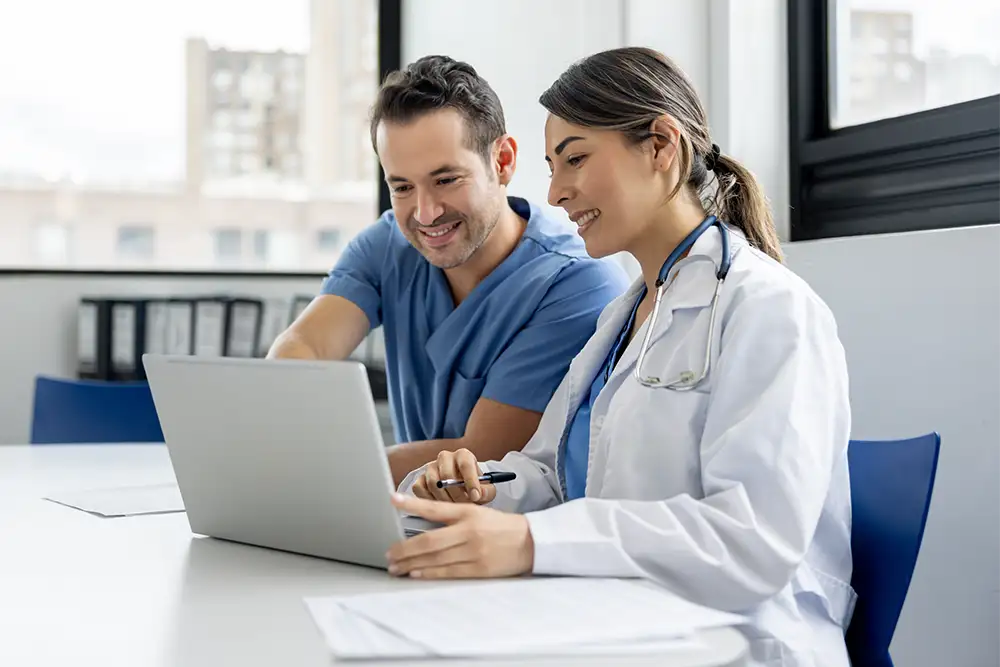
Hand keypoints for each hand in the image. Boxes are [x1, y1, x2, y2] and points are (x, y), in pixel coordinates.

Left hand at [387, 493, 533, 578]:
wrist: (531, 542)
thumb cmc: (501, 527)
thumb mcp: (478, 513)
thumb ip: (453, 517)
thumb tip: (422, 524)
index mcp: (468, 513)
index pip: (435, 508)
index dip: (413, 504)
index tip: (393, 500)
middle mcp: (469, 531)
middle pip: (429, 541)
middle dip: (404, 548)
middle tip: (389, 553)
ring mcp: (474, 551)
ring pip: (435, 558)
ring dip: (412, 563)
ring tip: (396, 566)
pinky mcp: (479, 569)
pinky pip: (448, 572)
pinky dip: (429, 572)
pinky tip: (416, 572)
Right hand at [413, 448, 495, 504]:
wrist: (461, 491)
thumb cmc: (474, 488)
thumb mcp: (486, 490)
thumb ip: (487, 492)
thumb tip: (479, 494)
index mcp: (463, 455)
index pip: (465, 464)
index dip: (471, 481)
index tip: (475, 496)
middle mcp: (445, 458)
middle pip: (447, 474)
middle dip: (457, 494)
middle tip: (464, 506)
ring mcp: (430, 468)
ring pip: (433, 483)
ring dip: (444, 499)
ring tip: (454, 507)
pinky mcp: (420, 479)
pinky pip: (420, 489)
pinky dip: (430, 500)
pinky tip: (440, 505)